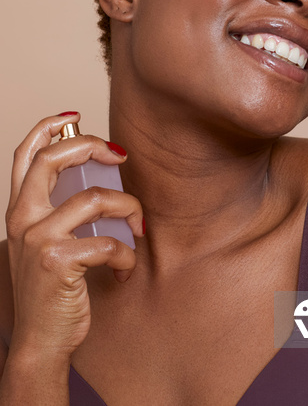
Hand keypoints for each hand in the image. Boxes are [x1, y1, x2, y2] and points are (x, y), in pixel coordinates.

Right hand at [5, 112, 143, 360]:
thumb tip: (103, 178)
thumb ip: (61, 211)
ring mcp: (38, 239)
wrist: (41, 342)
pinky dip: (126, 255)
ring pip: (96, 199)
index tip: (75, 116)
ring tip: (137, 230)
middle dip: (93, 146)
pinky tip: (124, 269)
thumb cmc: (53, 290)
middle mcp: (23, 219)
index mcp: (20, 211)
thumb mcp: (47, 243)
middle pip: (54, 159)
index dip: (47, 127)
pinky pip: (109, 242)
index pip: (24, 155)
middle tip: (119, 156)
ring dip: (128, 210)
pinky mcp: (59, 262)